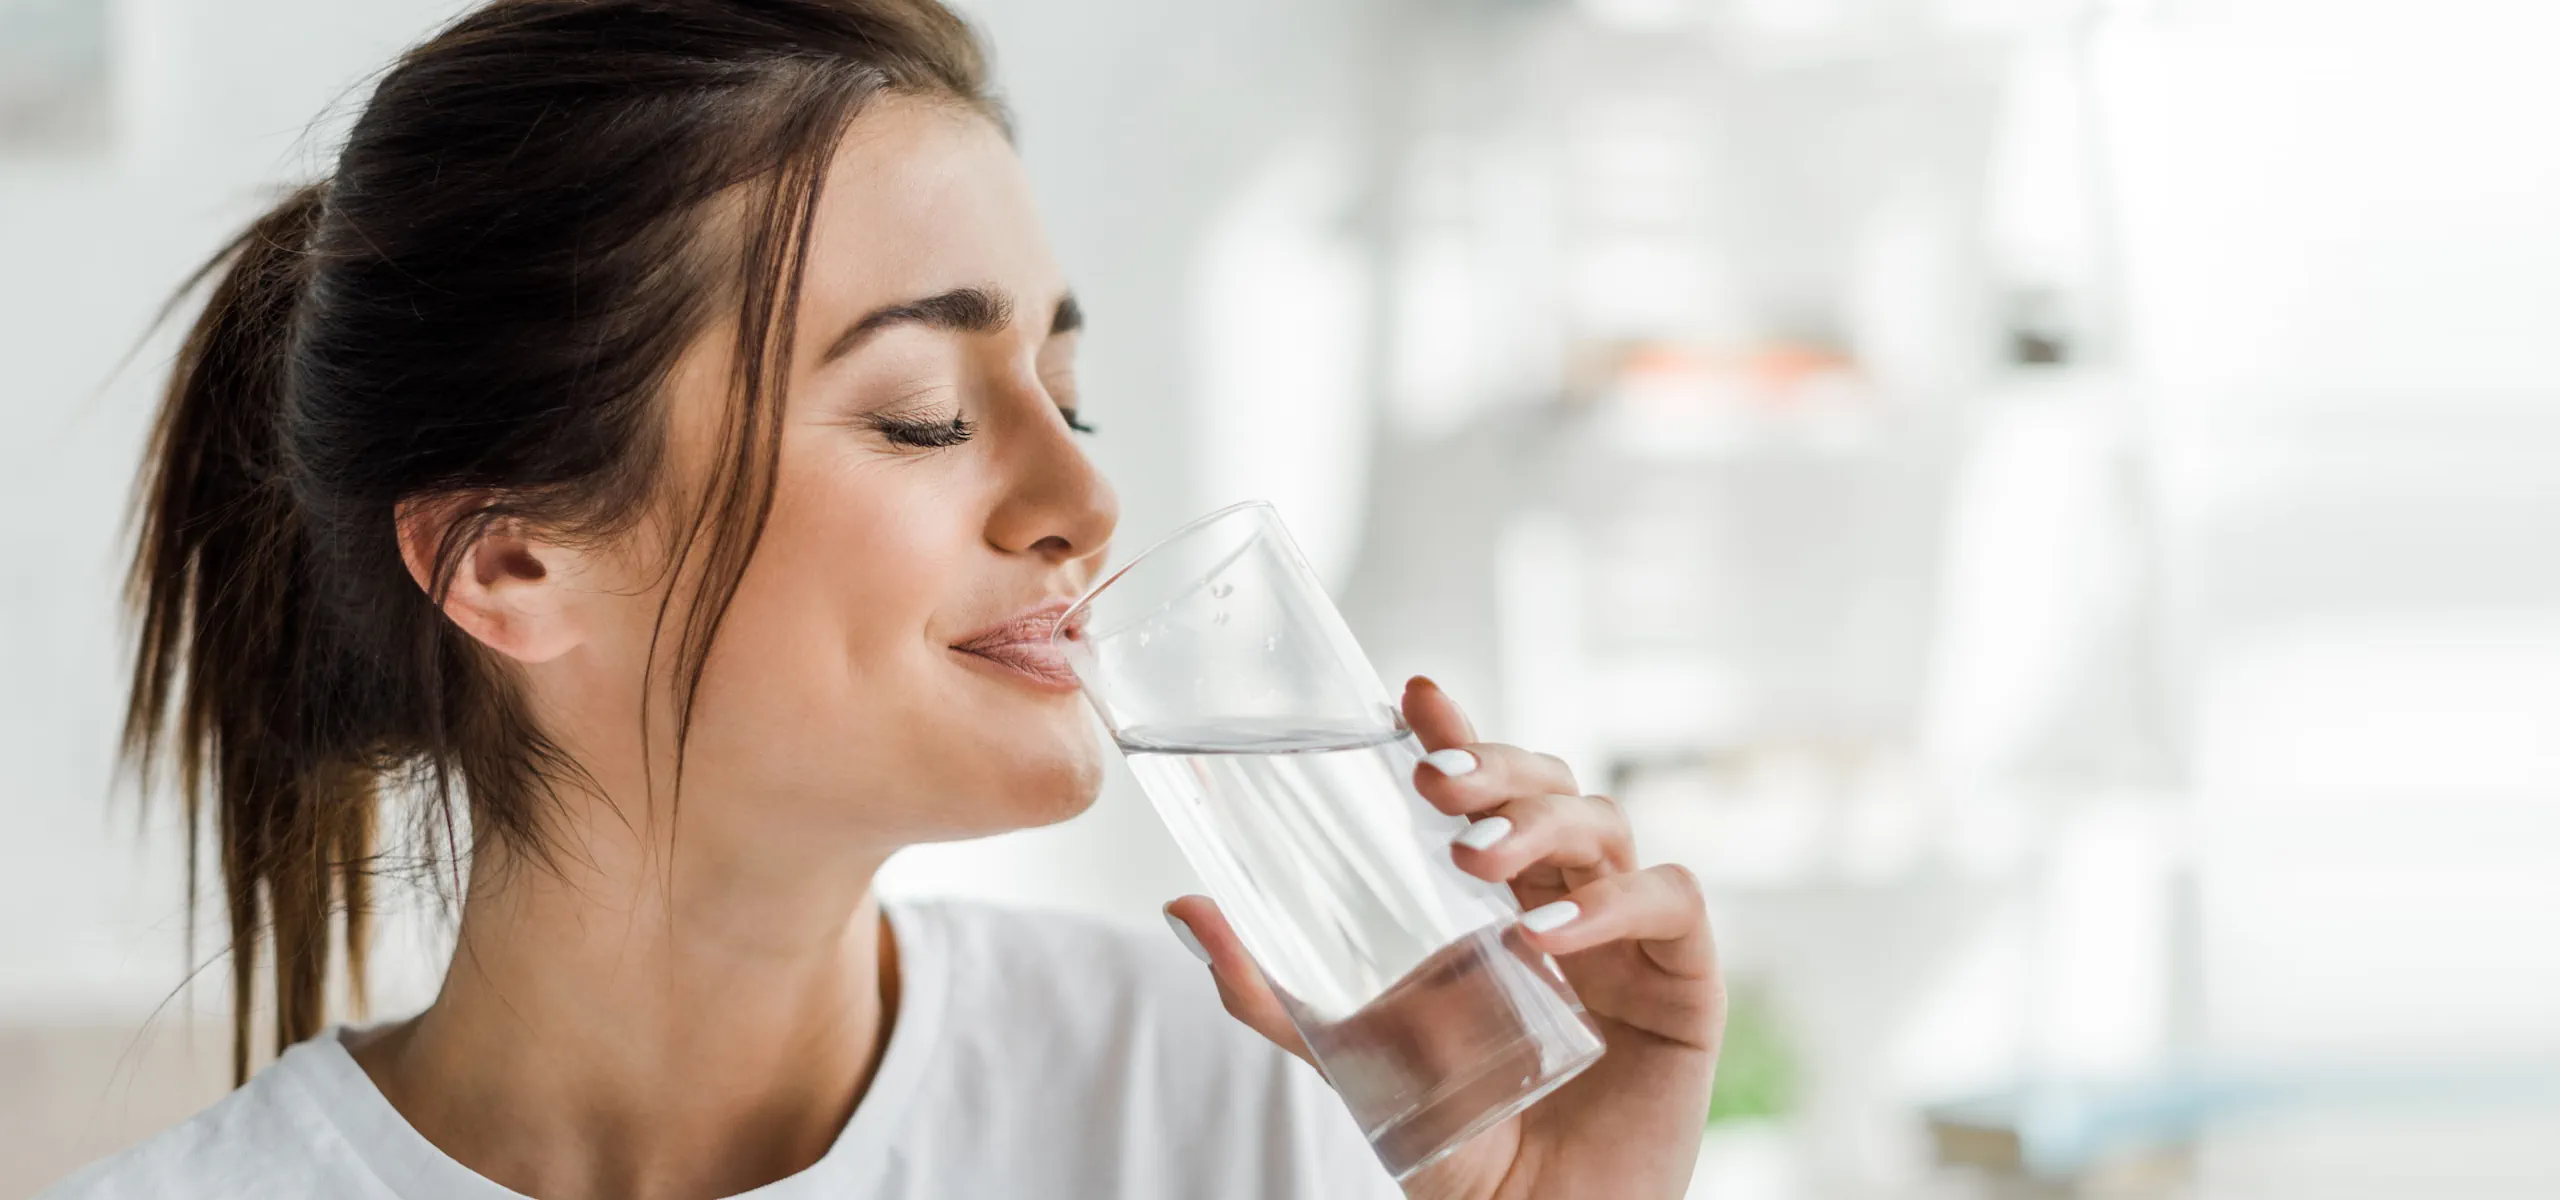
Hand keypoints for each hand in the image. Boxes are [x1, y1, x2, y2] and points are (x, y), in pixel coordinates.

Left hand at [1167, 676, 1723, 1198]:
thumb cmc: (1455, 1141)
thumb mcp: (1352, 1057)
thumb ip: (1273, 995)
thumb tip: (1184, 910)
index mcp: (1498, 900)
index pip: (1486, 791)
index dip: (1461, 736)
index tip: (1417, 696)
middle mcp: (1567, 900)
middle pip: (1551, 786)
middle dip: (1496, 766)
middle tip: (1434, 783)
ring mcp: (1628, 936)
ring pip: (1607, 821)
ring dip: (1541, 822)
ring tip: (1475, 856)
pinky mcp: (1682, 981)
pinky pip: (1669, 900)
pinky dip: (1613, 901)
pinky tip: (1548, 931)